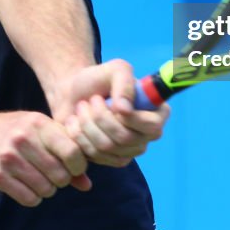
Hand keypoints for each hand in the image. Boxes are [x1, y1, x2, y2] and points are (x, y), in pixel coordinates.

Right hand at [0, 111, 90, 206]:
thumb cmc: (14, 133)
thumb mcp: (40, 133)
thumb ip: (66, 153)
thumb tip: (87, 185)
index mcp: (38, 123)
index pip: (72, 151)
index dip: (79, 166)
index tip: (74, 168)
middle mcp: (23, 138)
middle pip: (61, 175)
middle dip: (62, 180)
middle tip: (54, 175)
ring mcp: (7, 157)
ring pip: (46, 189)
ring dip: (47, 190)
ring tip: (39, 180)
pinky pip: (28, 198)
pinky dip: (33, 197)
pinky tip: (26, 187)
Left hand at [53, 60, 170, 167]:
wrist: (73, 93)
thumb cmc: (98, 80)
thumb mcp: (115, 69)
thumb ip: (124, 82)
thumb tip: (125, 110)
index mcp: (156, 114)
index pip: (152, 127)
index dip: (129, 118)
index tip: (110, 102)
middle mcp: (146, 136)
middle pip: (125, 138)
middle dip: (100, 117)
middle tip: (91, 101)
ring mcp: (129, 151)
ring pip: (106, 147)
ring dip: (86, 123)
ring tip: (81, 108)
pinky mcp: (109, 160)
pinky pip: (94, 155)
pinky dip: (79, 136)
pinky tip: (76, 123)